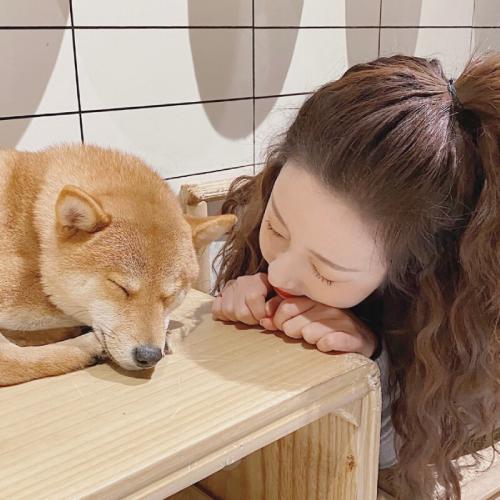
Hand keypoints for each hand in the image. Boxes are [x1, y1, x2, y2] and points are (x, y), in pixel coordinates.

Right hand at [212, 273, 273, 324]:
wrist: (265, 284)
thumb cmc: (274, 293)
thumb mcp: (281, 296)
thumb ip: (277, 305)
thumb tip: (268, 318)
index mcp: (258, 281)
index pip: (252, 298)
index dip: (259, 313)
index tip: (264, 316)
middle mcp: (242, 282)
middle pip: (240, 311)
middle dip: (250, 320)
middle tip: (256, 317)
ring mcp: (230, 287)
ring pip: (227, 311)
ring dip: (237, 318)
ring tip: (246, 315)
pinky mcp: (222, 293)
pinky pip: (216, 308)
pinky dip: (223, 315)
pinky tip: (234, 314)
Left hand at [259, 296, 377, 357]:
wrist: (361, 338)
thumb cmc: (326, 326)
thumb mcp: (304, 319)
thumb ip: (283, 317)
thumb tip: (263, 320)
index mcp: (314, 299)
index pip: (286, 306)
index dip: (278, 320)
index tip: (280, 327)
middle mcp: (327, 307)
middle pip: (293, 323)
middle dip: (292, 332)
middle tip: (300, 335)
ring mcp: (340, 320)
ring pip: (309, 333)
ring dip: (310, 340)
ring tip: (316, 340)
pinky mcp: (352, 336)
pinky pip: (329, 342)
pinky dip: (325, 346)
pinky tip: (327, 345)